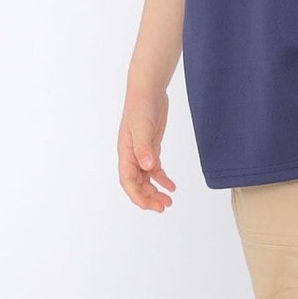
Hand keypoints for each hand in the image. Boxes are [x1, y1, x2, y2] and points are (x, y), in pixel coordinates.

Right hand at [118, 88, 176, 211]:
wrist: (148, 91)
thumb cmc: (141, 106)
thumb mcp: (142, 127)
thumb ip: (144, 148)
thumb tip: (146, 167)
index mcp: (125, 152)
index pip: (128, 180)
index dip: (137, 195)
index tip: (149, 205)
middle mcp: (131, 155)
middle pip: (137, 183)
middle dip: (148, 197)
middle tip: (163, 207)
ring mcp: (141, 152)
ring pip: (146, 179)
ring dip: (155, 191)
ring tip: (168, 201)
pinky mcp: (151, 148)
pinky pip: (155, 169)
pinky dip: (162, 179)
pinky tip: (172, 186)